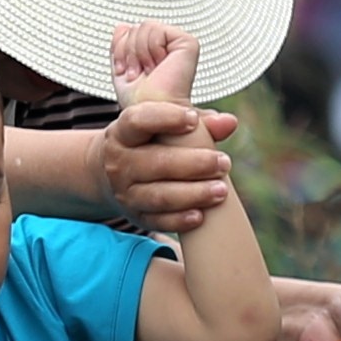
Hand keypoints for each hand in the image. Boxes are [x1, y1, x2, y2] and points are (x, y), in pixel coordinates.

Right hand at [99, 93, 239, 233]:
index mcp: (123, 133)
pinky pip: (158, 221)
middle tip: (224, 162)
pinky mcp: (136, 216)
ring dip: (193, 194)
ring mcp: (126, 193)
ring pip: (159, 196)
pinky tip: (200, 216)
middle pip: (156, 163)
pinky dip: (179, 220)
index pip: (138, 121)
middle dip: (194, 164)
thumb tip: (228, 123)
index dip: (165, 119)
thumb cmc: (150, 141)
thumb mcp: (166, 125)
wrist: (113, 173)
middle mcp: (119, 163)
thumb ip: (200, 120)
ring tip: (221, 190)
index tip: (193, 120)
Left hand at [107, 21, 198, 102]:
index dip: (121, 53)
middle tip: (141, 75)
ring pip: (143, 26)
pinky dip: (150, 48)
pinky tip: (159, 65)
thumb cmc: (139, 102)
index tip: (129, 74)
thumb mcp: (122, 71)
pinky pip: (155, 29)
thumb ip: (121, 46)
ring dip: (139, 53)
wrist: (151, 114)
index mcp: (155, 52)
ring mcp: (179, 43)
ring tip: (150, 72)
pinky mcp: (188, 42)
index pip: (128, 32)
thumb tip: (122, 26)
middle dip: (129, 53)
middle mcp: (168, 46)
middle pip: (135, 27)